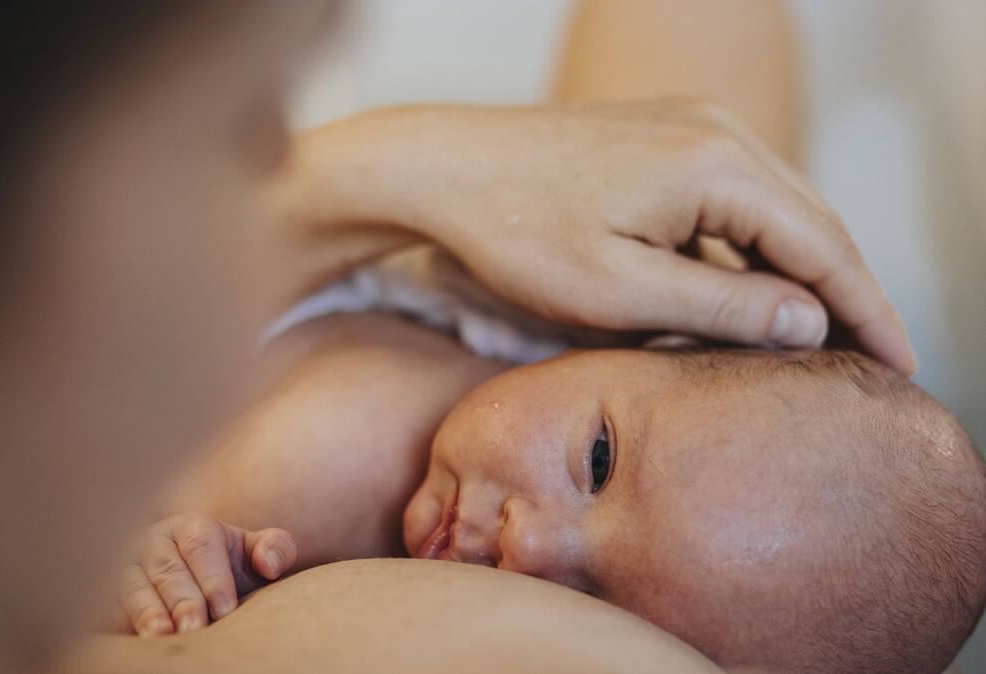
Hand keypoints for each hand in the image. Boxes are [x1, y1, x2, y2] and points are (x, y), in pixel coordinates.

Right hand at [109, 512, 296, 635]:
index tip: (226, 609)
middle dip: (182, 599)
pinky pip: (105, 606)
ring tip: (162, 635)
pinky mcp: (104, 597)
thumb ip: (274, 548)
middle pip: (167, 569)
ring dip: (146, 612)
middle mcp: (153, 544)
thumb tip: (270, 563)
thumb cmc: (227, 567)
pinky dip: (116, 622)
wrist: (191, 580)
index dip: (214, 577)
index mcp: (191, 527)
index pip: (202, 546)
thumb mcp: (252, 554)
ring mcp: (124, 569)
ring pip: (132, 588)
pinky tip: (130, 640)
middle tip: (195, 628)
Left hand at [283, 101, 914, 373]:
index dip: (867, 311)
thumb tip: (810, 322)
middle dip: (847, 293)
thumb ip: (720, 308)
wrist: (440, 167)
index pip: (823, 247)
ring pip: (773, 211)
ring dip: (801, 272)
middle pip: (811, 223)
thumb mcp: (618, 291)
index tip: (901, 366)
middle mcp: (717, 133)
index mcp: (717, 166)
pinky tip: (753, 296)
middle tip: (879, 361)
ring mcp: (689, 129)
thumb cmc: (514, 231)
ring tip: (828, 338)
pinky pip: (730, 200)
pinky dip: (752, 250)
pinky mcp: (662, 140)